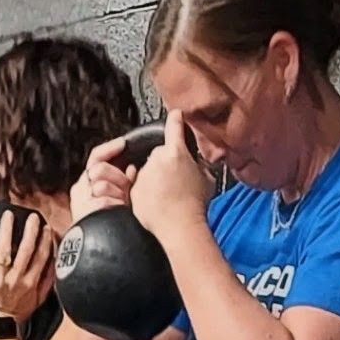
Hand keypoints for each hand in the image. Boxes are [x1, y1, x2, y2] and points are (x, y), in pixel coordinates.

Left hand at [0, 210, 53, 331]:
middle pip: (25, 250)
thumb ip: (48, 282)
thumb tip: (55, 264)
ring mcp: (0, 278)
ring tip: (8, 216)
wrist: (0, 325)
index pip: (41, 257)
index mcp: (32, 282)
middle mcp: (17, 278)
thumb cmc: (19, 312)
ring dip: (7, 231)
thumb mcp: (39, 299)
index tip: (46, 228)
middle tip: (32, 216)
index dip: (45, 241)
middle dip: (30, 231)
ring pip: (4, 250)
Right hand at [70, 139, 137, 223]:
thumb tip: (132, 168)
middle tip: (126, 190)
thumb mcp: (121, 196)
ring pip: (101, 184)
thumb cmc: (113, 220)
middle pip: (99, 168)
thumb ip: (125, 181)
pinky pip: (103, 200)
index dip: (110, 148)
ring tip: (122, 205)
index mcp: (88, 181)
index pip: (97, 156)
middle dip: (117, 177)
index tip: (124, 144)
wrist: (102, 245)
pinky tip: (119, 211)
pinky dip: (115, 206)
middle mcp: (81, 188)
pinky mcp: (83, 211)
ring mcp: (80, 200)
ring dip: (117, 194)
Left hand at [129, 109, 214, 243]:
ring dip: (155, 178)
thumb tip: (197, 162)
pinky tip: (158, 202)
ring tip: (167, 195)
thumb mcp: (206, 179)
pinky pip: (139, 186)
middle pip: (159, 154)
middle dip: (165, 164)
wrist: (180, 226)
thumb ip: (198, 165)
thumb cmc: (195, 204)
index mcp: (177, 152)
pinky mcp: (133, 189)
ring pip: (148, 170)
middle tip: (176, 180)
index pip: (175, 127)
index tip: (175, 114)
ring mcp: (143, 174)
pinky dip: (147, 192)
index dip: (175, 118)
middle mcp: (157, 159)